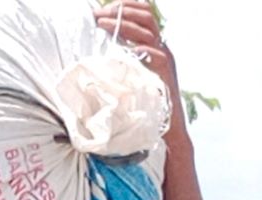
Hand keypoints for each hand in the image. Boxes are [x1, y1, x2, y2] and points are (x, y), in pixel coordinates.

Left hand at [93, 2, 185, 143]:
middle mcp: (161, 48)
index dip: (125, 6)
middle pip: (146, 17)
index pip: (144, 14)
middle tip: (98, 14)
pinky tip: (126, 47)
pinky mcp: (166, 74)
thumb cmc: (142, 102)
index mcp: (153, 44)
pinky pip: (157, 56)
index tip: (103, 7)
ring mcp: (165, 60)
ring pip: (148, 32)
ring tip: (101, 23)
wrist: (164, 126)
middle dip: (121, 10)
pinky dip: (141, 49)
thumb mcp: (129, 75)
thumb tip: (95, 50)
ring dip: (123, 24)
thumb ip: (120, 59)